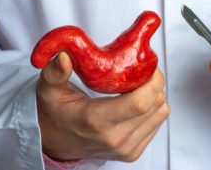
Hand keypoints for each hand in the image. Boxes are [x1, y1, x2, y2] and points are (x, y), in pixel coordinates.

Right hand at [36, 51, 169, 161]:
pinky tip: (134, 102)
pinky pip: (157, 123)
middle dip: (154, 83)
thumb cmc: (54, 112)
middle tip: (140, 71)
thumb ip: (55, 72)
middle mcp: (114, 138)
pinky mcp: (132, 153)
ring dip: (154, 95)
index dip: (152, 81)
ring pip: (161, 113)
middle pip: (155, 105)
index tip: (148, 66)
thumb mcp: (49, 89)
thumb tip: (64, 57)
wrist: (54, 141)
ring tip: (136, 86)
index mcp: (96, 121)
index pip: (140, 103)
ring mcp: (125, 148)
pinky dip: (152, 108)